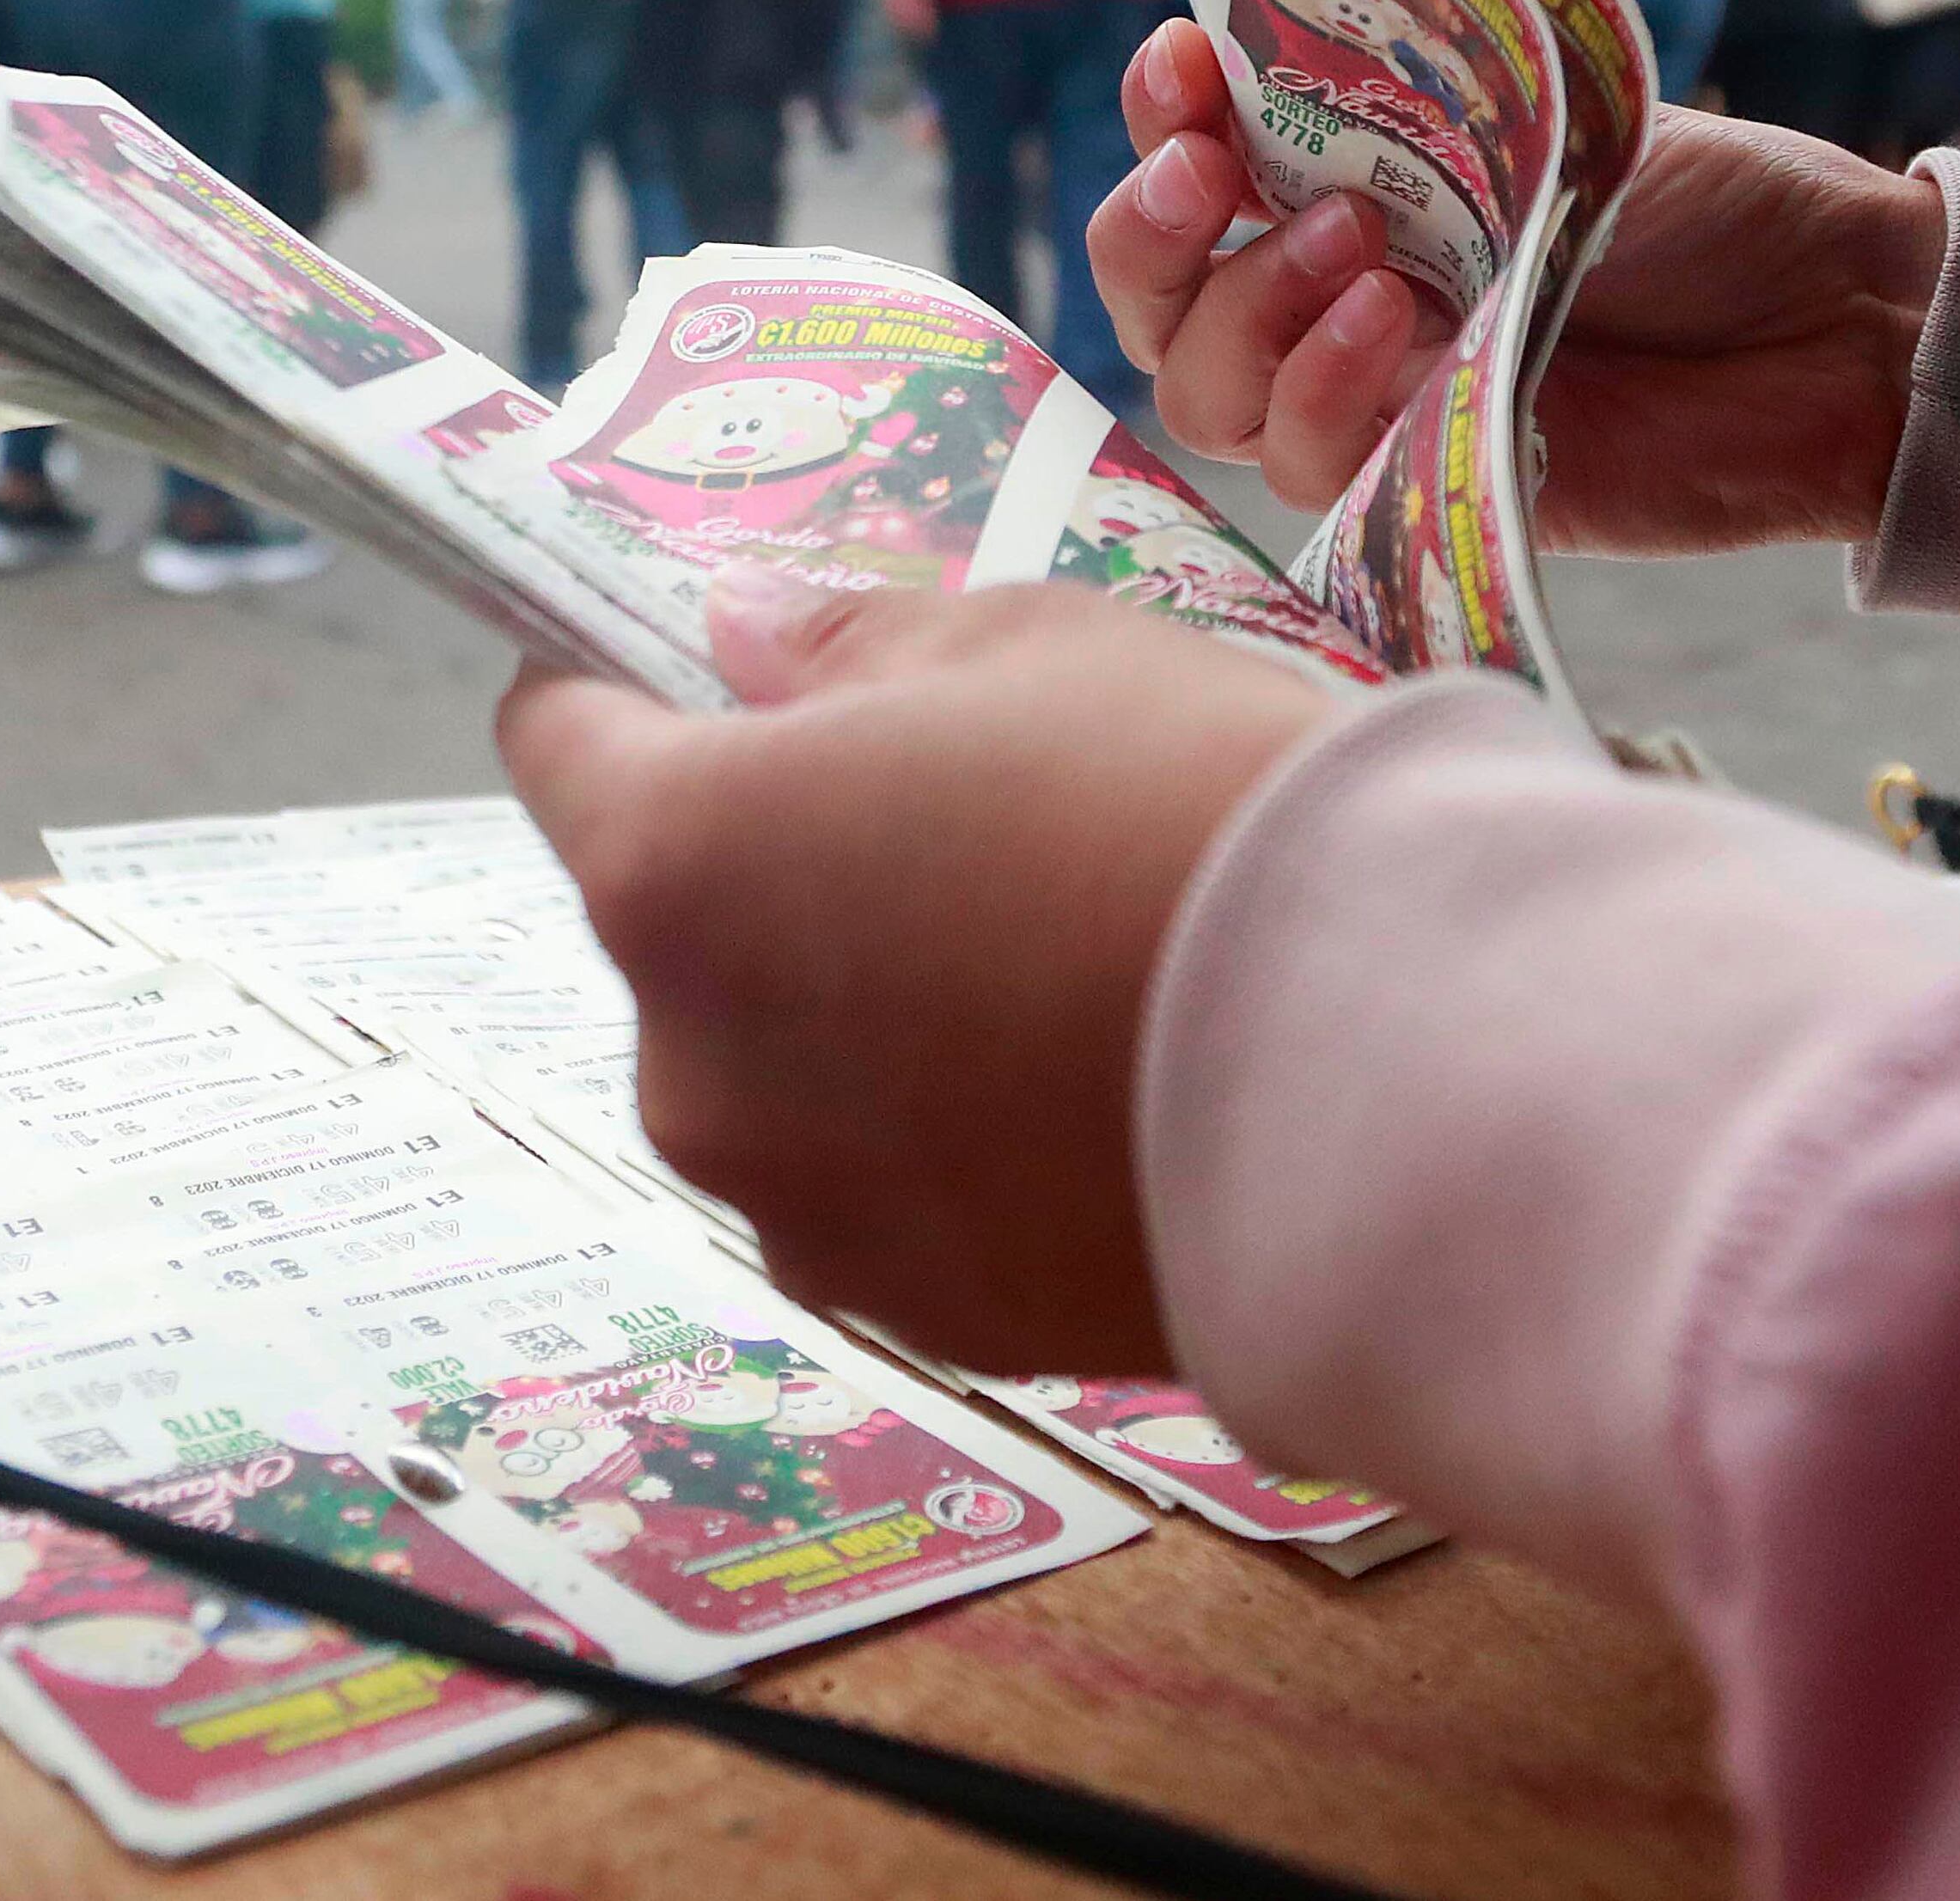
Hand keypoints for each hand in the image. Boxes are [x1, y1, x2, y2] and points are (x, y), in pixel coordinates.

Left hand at [498, 571, 1340, 1376]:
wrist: (1397, 1073)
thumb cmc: (1195, 806)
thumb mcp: (1032, 644)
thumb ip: (849, 648)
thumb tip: (745, 643)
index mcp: (677, 861)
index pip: (562, 745)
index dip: (622, 694)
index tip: (701, 680)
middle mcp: (689, 1061)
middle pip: (680, 928)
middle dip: (781, 869)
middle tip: (965, 823)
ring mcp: (797, 1211)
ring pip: (779, 1074)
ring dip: (860, 1019)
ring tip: (1052, 970)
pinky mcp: (919, 1316)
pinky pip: (886, 1191)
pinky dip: (947, 1139)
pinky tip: (1091, 1090)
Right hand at [1085, 18, 1943, 547]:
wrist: (1843, 319)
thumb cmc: (1712, 200)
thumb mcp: (1549, 108)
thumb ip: (1408, 100)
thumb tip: (1268, 56)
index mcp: (1353, 192)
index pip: (1191, 171)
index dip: (1156, 122)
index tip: (1180, 62)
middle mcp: (1340, 300)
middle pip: (1159, 306)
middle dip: (1150, 232)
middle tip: (1209, 172)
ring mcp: (1378, 400)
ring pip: (1211, 396)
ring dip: (1250, 312)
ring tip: (1363, 254)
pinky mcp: (1427, 488)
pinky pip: (1310, 468)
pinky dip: (1324, 392)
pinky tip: (1395, 332)